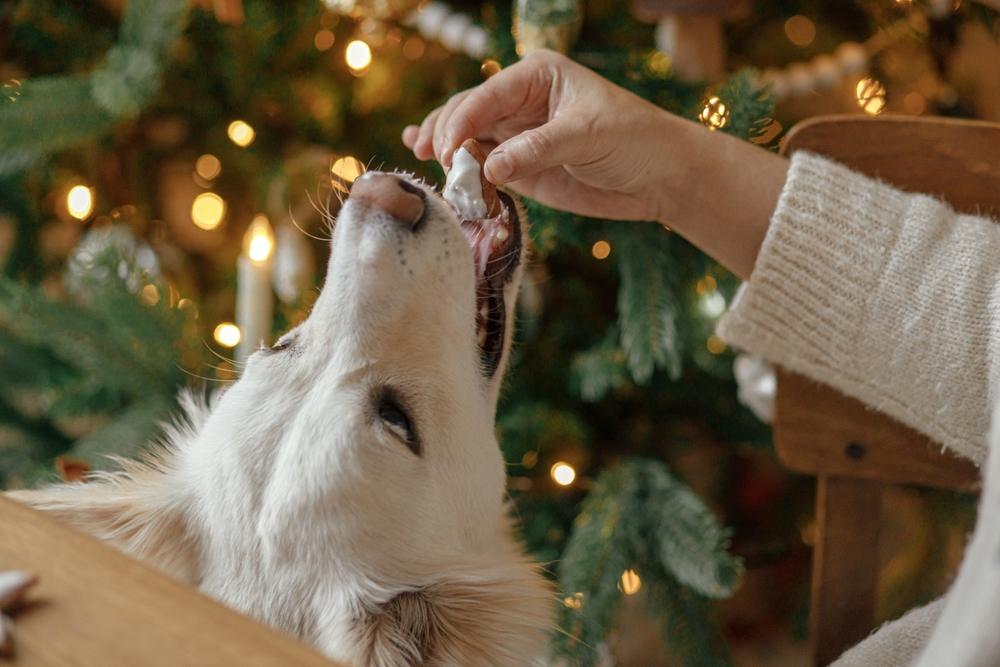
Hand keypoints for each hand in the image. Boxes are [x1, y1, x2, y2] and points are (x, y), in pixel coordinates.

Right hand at [402, 49, 788, 278]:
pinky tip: (421, 154)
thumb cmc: (633, 140)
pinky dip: (455, 163)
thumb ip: (537, 149)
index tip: (448, 148)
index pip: (487, 94)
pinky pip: (479, 162)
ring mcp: (516, 134)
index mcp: (537, 76)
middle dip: (448, 133)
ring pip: (466, 136)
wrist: (658, 177)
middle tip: (442, 161)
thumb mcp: (587, 137)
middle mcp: (520, 100)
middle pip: (467, 111)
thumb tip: (489, 167)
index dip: (462, 119)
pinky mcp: (518, 165)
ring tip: (423, 158)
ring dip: (444, 148)